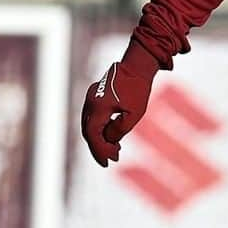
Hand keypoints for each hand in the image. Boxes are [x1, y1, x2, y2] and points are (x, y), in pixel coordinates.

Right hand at [81, 41, 159, 166]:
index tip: (108, 162)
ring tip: (115, 150)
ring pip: (89, 125)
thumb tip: (108, 140)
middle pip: (88, 132)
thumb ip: (119, 130)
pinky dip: (100, 129)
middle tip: (112, 159)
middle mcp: (90, 102)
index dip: (99, 150)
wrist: (137, 65)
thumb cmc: (138, 88)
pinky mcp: (94, 96)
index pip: (93, 134)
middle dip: (99, 148)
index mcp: (99, 106)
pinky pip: (93, 117)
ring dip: (100, 139)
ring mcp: (91, 98)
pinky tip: (112, 136)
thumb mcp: (134, 114)